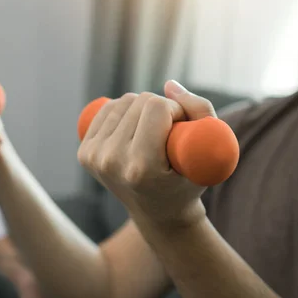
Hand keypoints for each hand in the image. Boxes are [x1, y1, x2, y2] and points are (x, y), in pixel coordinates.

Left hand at [77, 81, 214, 227]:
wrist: (158, 213)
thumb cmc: (189, 182)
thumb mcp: (212, 152)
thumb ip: (200, 111)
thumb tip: (168, 84)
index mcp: (141, 168)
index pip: (156, 108)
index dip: (176, 109)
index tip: (182, 126)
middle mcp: (111, 163)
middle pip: (138, 101)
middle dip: (160, 107)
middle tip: (169, 131)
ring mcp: (94, 158)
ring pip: (122, 102)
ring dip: (141, 108)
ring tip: (153, 132)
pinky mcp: (85, 153)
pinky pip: (107, 109)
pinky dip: (123, 111)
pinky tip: (134, 128)